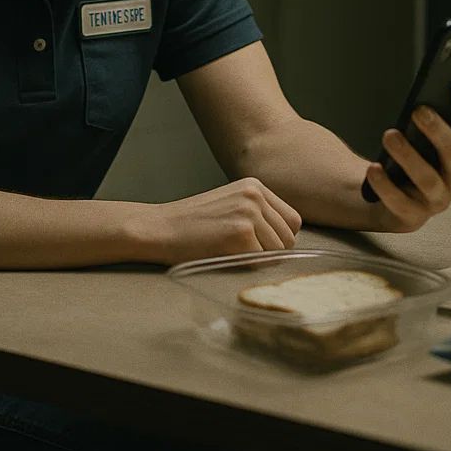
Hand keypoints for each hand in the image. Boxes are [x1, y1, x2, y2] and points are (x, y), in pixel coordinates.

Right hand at [133, 178, 302, 265]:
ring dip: (259, 259)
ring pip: (278, 251)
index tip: (258, 244)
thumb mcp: (229, 204)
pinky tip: (224, 255)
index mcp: (255, 186)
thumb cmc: (191, 224)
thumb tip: (288, 241)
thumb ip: (258, 213)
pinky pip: (261, 261)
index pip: (292, 220)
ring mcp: (249, 212)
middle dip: (271, 251)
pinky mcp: (241, 233)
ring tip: (231, 252)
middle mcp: (255, 195)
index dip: (279, 238)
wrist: (158, 228)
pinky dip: (246, 265)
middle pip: (288, 237)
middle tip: (241, 252)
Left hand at [363, 78, 450, 233]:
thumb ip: (428, 122)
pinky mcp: (413, 217)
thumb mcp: (420, 140)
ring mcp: (437, 202)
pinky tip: (374, 169)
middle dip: (439, 131)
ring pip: (429, 179)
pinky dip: (386, 186)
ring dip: (409, 155)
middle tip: (419, 110)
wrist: (387, 198)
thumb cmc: (410, 159)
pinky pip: (400, 203)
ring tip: (390, 135)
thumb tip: (424, 96)